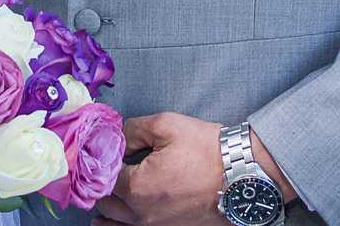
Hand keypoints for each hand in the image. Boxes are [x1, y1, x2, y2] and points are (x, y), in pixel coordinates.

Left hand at [94, 113, 296, 225]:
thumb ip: (131, 129)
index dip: (97, 158)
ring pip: (116, 223)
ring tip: (99, 194)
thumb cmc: (206, 149)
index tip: (96, 147)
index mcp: (136, 188)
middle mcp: (142, 215)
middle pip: (104, 203)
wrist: (243, 174)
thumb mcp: (165, 125)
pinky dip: (121, 223)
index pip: (100, 175)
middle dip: (99, 183)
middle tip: (101, 165)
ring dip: (106, 207)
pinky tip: (115, 217)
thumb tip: (114, 134)